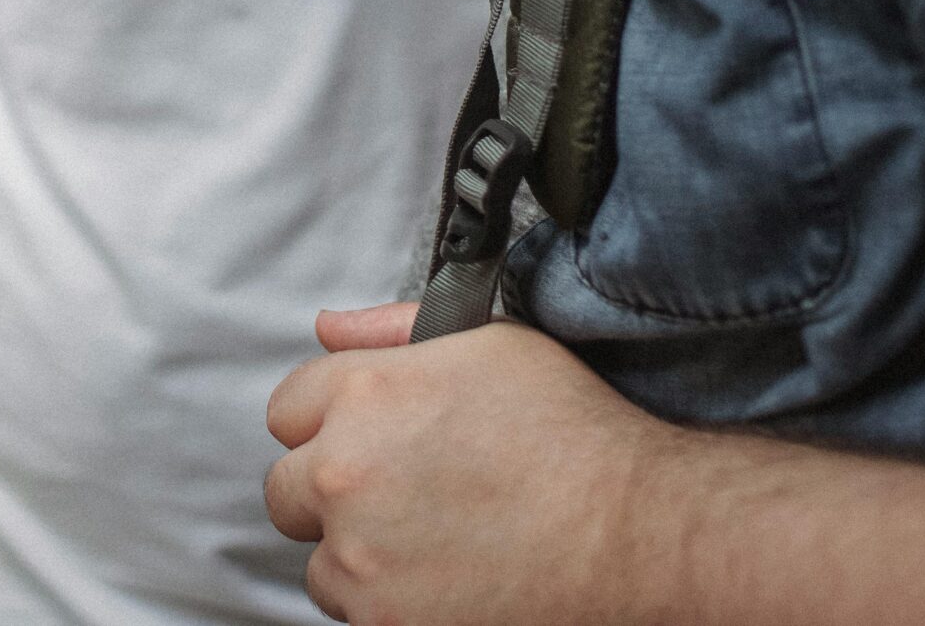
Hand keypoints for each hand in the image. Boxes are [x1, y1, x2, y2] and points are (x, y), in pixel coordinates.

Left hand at [265, 308, 676, 625]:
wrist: (638, 535)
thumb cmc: (573, 434)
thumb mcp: (491, 344)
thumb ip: (392, 329)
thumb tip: (326, 329)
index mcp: (363, 394)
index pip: (287, 408)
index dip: (332, 422)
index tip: (375, 442)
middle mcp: (343, 473)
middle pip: (286, 489)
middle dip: (333, 492)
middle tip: (406, 498)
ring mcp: (359, 557)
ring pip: (321, 560)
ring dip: (360, 555)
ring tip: (439, 543)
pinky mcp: (384, 622)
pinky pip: (356, 612)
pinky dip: (390, 605)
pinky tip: (448, 583)